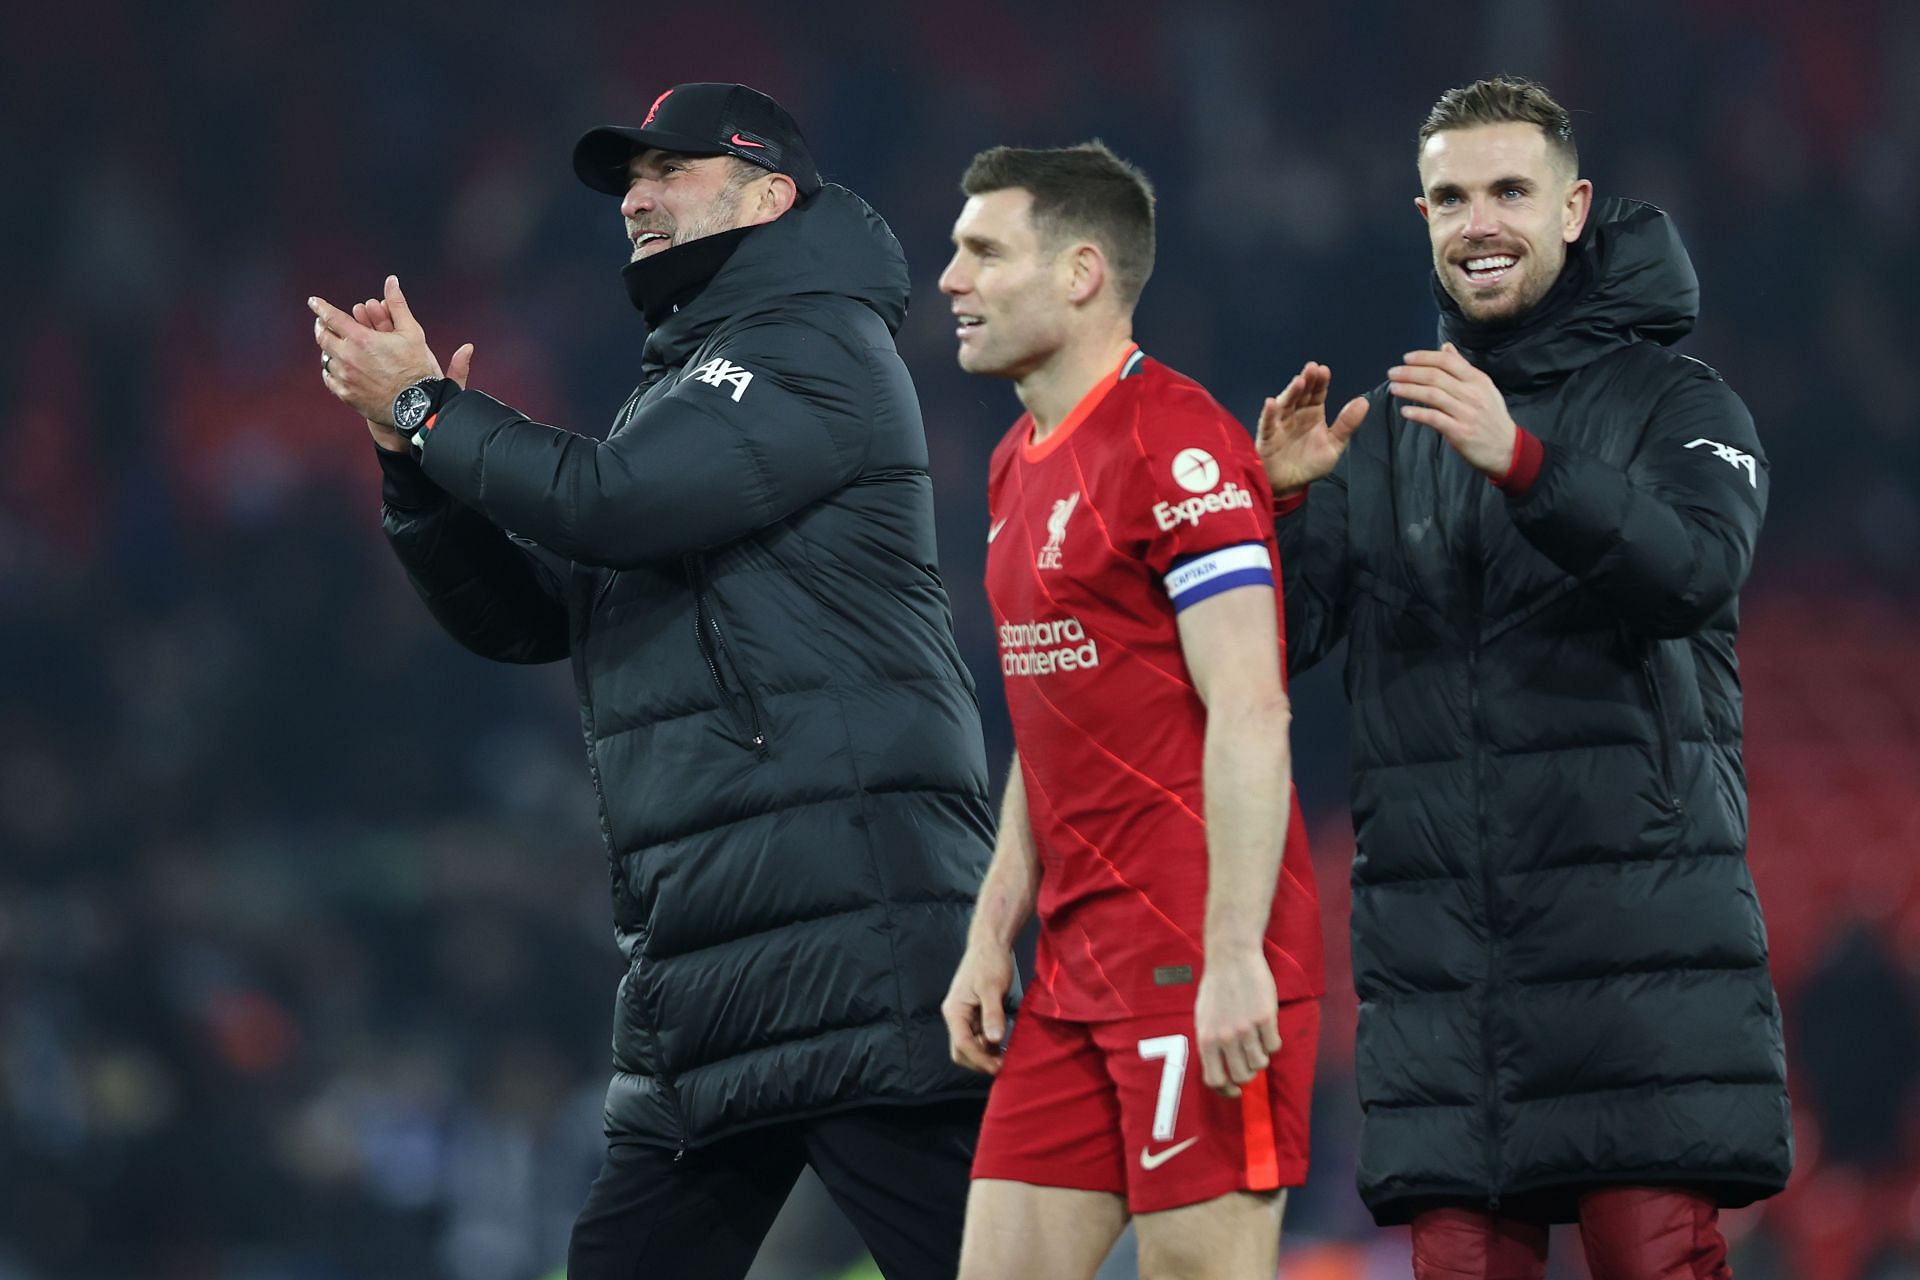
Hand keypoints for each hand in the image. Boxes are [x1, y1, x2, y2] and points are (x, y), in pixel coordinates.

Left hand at [311, 274, 472, 430]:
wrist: (418, 406)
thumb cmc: (417, 367)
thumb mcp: (412, 332)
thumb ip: (398, 304)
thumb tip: (391, 280)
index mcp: (361, 339)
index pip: (331, 317)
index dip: (320, 307)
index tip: (314, 301)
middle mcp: (347, 357)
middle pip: (322, 337)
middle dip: (321, 327)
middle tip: (323, 323)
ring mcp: (345, 377)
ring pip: (326, 358)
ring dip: (328, 349)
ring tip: (333, 346)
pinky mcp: (346, 394)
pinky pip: (329, 379)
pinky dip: (331, 370)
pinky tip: (337, 368)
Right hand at [941, 943, 1015, 1075]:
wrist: (990, 944)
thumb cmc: (990, 962)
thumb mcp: (992, 988)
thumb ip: (992, 1014)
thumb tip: (993, 1040)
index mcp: (955, 1010)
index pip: (962, 1044)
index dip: (980, 1059)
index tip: (1000, 1067)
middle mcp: (955, 1016)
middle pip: (961, 1051)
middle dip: (980, 1062)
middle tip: (1004, 1066)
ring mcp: (964, 1016)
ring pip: (969, 1046)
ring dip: (985, 1055)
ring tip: (1006, 1058)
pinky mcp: (974, 1014)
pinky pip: (977, 1037)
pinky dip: (989, 1046)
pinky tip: (1004, 1047)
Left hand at [1194, 947, 1280, 1098]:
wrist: (1231, 957)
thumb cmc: (1216, 987)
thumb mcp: (1203, 1017)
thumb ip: (1210, 1043)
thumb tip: (1219, 1069)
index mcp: (1206, 1039)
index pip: (1215, 1080)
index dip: (1227, 1090)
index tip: (1235, 1091)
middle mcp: (1225, 1038)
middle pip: (1242, 1076)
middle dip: (1247, 1074)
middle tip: (1249, 1061)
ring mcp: (1246, 1029)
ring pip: (1260, 1063)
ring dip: (1261, 1057)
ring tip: (1257, 1041)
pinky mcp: (1265, 1018)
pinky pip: (1274, 1046)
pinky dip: (1272, 1042)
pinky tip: (1267, 1029)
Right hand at [1257, 362, 1368, 495]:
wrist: (1290, 486)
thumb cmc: (1310, 464)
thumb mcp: (1334, 445)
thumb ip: (1347, 424)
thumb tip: (1364, 401)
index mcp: (1312, 414)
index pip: (1317, 394)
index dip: (1320, 382)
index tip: (1324, 370)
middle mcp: (1296, 415)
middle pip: (1301, 395)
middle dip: (1306, 382)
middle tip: (1312, 369)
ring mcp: (1280, 424)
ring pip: (1285, 405)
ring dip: (1291, 393)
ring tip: (1299, 382)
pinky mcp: (1267, 437)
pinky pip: (1267, 424)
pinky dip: (1268, 414)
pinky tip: (1271, 403)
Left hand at [1388, 343, 1517, 476]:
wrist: (1507, 448)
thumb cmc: (1490, 416)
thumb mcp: (1483, 387)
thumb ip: (1462, 367)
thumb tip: (1445, 347)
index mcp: (1478, 380)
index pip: (1448, 361)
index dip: (1424, 357)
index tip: (1406, 358)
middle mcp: (1472, 394)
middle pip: (1436, 376)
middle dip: (1410, 372)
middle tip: (1392, 373)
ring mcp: (1466, 413)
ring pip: (1432, 395)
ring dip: (1409, 390)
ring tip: (1393, 389)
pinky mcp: (1460, 432)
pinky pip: (1435, 419)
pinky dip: (1418, 414)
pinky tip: (1405, 411)